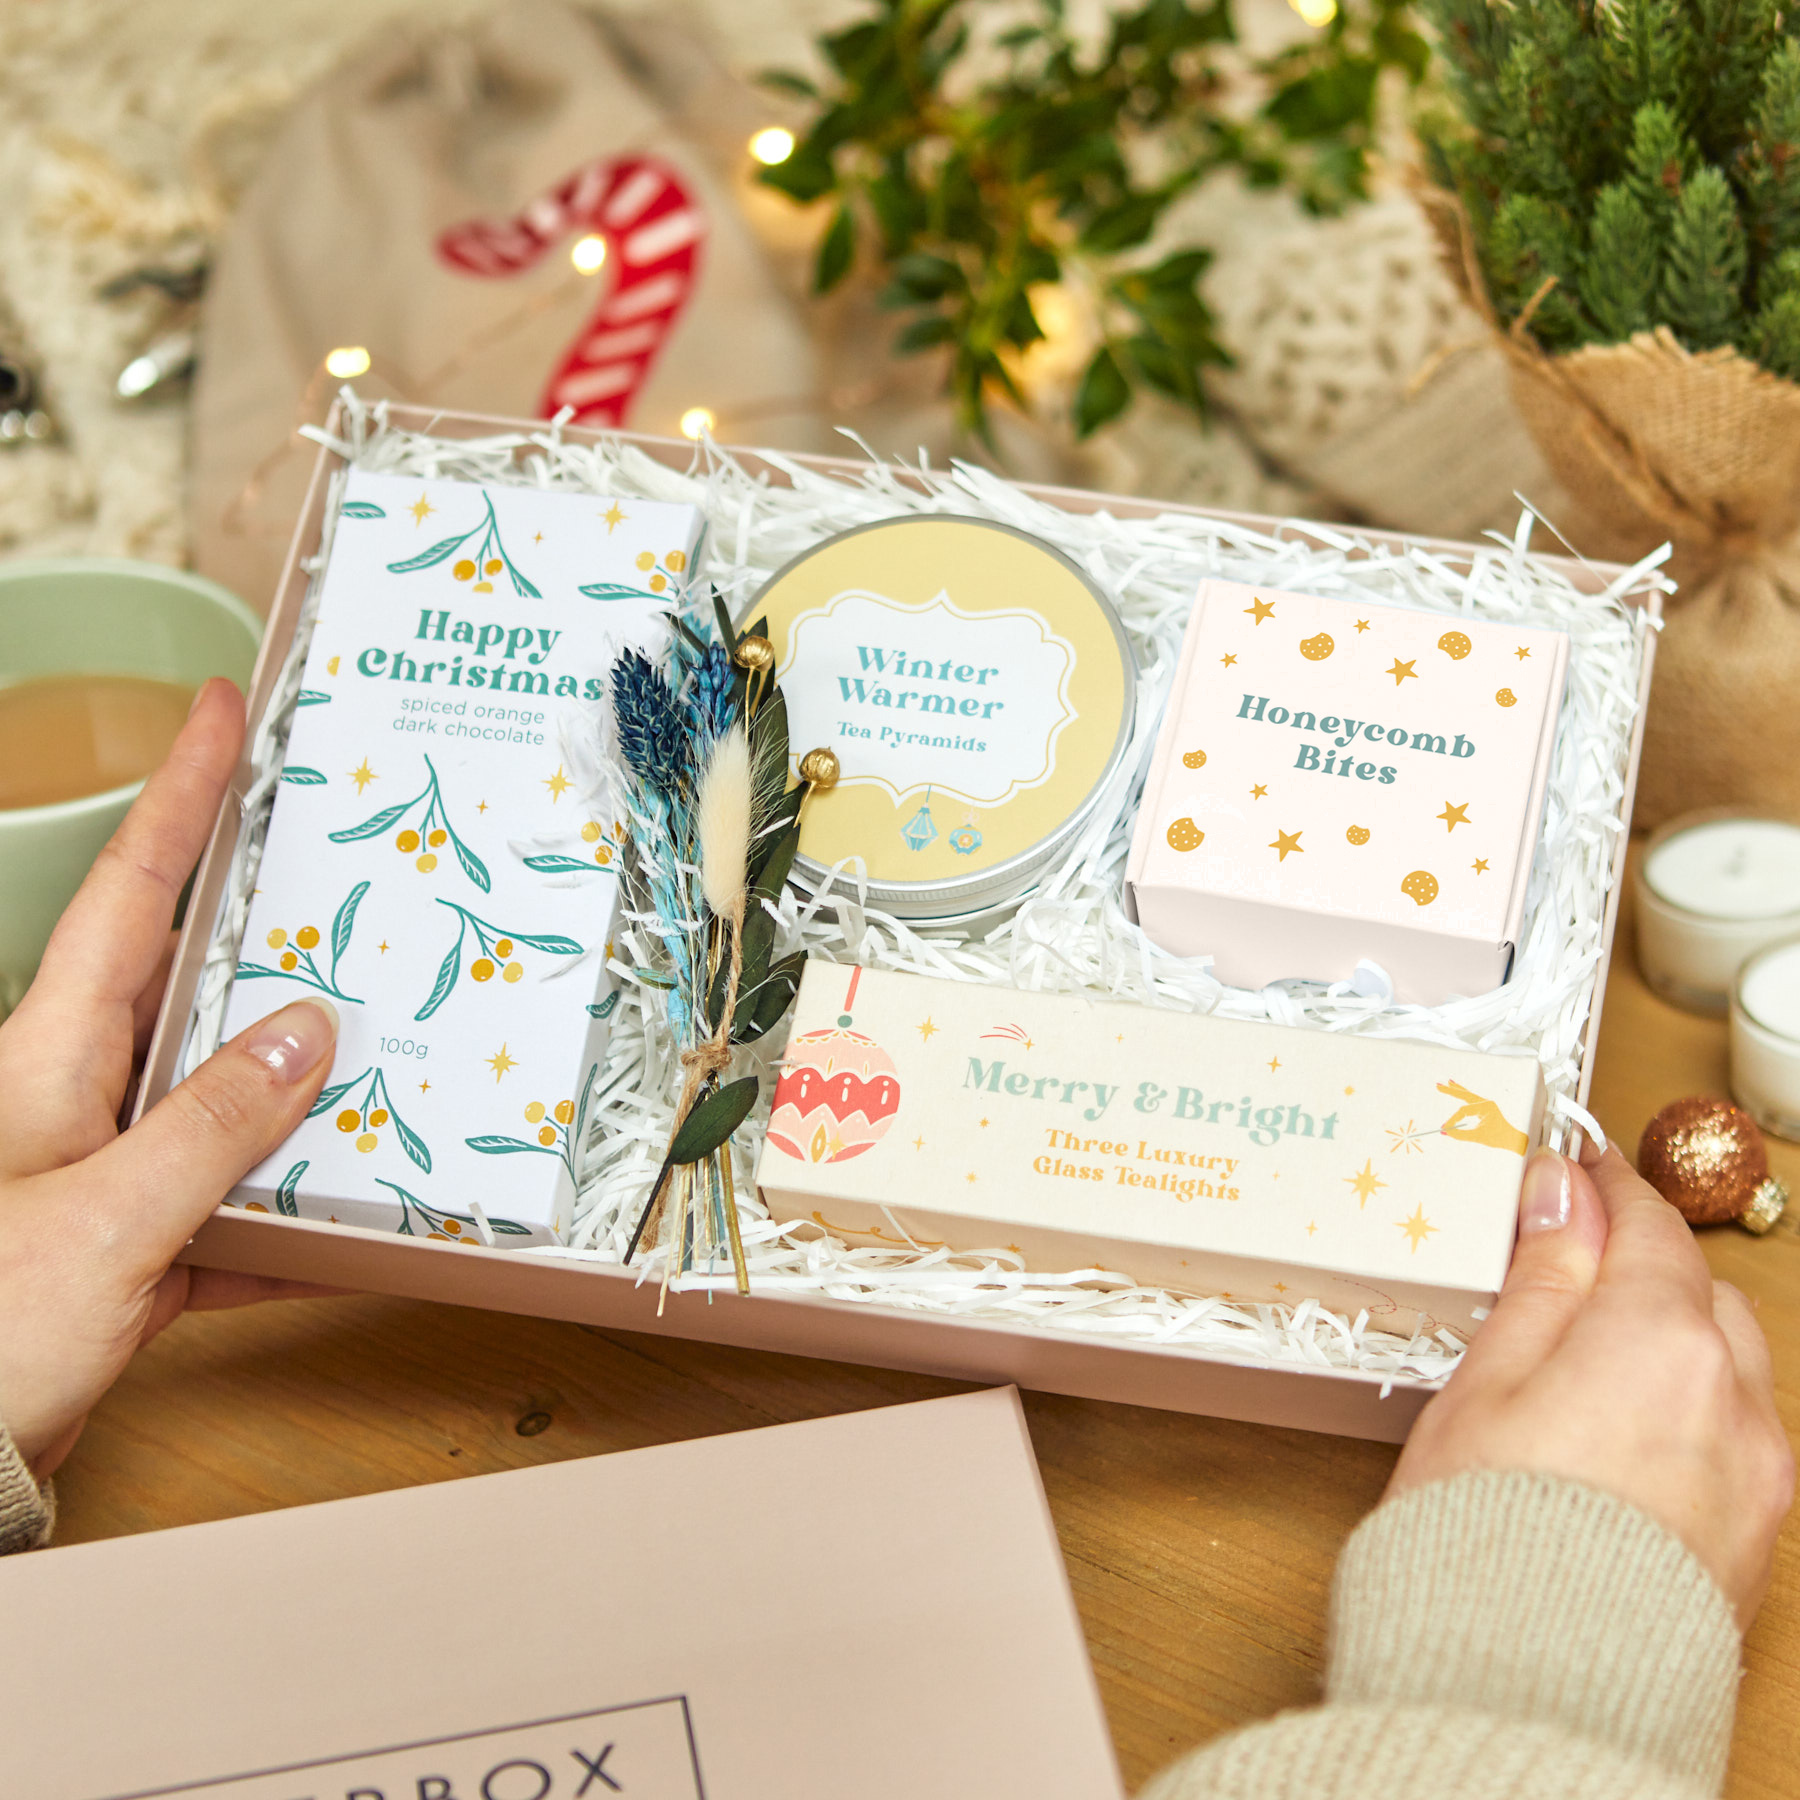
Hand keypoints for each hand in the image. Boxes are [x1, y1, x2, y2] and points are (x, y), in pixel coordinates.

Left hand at [0, 679, 340, 1478]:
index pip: (131, 892)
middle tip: (352, 870)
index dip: (177, 794)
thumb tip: (306, 1029)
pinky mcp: (127, 1251)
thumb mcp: (109, 1219)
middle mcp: (77, 1095)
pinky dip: (291, 1221)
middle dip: (269, 925)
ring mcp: (105, 1172)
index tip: (222, 710)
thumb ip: (212, 1126)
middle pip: (189, 981)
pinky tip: (360, 1232)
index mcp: (51, 1055)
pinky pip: (228, 1211)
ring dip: (305, 1084)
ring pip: (224, 1097)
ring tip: (399, 1043)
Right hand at [1391, 1139, 1793, 1628]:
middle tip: (1565, 1264)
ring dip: (1673, 1343)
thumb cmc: (1485, 1536)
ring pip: (1730, 1368)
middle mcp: (1737, 1401)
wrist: (1530, 1699)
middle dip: (1644, 1267)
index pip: (1647, 1225)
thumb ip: (1541, 1278)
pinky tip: (1619, 1439)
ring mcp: (1760, 1478)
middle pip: (1701, 1293)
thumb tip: (1564, 1191)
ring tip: (1587, 1362)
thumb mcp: (1486, 1382)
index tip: (1573, 1161)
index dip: (1606, 1182)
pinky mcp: (1760, 1541)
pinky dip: (1691, 1413)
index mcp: (1662, 1340)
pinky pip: (1740, 1440)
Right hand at [1435, 1079, 1528, 1154]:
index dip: (1452, 1119)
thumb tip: (1444, 1132)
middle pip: (1465, 1094)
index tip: (1444, 1128)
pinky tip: (1456, 1087)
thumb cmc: (1498, 1138)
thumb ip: (1460, 1135)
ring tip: (1447, 1083)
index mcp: (1486, 1107)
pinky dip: (1463, 1094)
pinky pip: (1471, 1098)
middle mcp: (1486, 1102)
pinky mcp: (1486, 1107)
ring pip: (1468, 1094)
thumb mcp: (1478, 1137)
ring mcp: (1486, 1104)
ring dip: (1457, 1089)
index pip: (1463, 1110)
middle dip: (1451, 1091)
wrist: (1513, 1140)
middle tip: (1437, 1085)